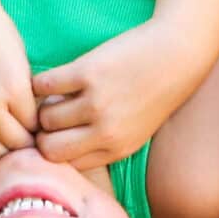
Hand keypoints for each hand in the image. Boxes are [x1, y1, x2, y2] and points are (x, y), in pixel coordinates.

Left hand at [0, 15, 37, 180]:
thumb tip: (7, 166)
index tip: (7, 160)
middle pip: (1, 160)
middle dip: (16, 153)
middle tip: (27, 141)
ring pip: (21, 142)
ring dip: (30, 136)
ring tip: (34, 125)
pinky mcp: (13, 89)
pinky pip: (34, 118)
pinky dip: (38, 115)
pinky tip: (36, 105)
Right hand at [31, 22, 186, 171]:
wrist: (178, 53)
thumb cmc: (156, 90)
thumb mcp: (137, 130)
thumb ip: (104, 144)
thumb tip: (57, 146)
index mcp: (116, 150)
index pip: (66, 164)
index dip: (56, 149)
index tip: (56, 135)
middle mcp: (106, 132)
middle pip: (49, 147)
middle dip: (44, 134)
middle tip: (51, 116)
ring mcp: (96, 103)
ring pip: (45, 116)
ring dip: (43, 106)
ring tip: (55, 95)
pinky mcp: (87, 72)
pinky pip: (44, 86)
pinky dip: (40, 83)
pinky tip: (50, 79)